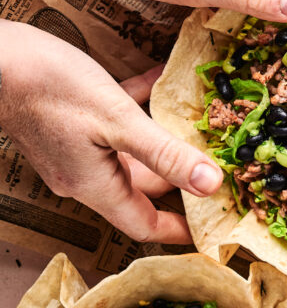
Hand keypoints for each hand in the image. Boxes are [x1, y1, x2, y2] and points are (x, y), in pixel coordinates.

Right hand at [0, 21, 223, 242]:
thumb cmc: (47, 87)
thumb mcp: (118, 120)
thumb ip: (166, 154)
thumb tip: (211, 184)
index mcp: (95, 185)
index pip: (145, 224)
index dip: (179, 229)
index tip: (211, 228)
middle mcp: (85, 175)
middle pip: (142, 187)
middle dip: (180, 178)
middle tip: (219, 168)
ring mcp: (75, 150)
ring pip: (130, 153)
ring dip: (162, 139)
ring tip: (199, 124)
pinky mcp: (68, 124)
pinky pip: (113, 123)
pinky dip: (139, 107)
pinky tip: (160, 79)